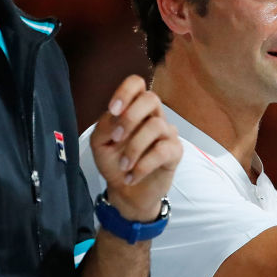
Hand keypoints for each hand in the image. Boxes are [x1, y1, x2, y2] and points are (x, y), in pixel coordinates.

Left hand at [90, 75, 181, 221]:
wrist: (127, 192)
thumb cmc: (115, 163)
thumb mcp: (100, 144)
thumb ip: (104, 126)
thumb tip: (115, 116)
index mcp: (133, 109)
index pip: (136, 84)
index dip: (125, 92)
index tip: (113, 110)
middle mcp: (153, 116)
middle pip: (151, 98)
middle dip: (130, 117)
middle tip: (116, 138)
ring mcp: (166, 133)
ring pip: (156, 125)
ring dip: (134, 148)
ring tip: (123, 166)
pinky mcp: (175, 151)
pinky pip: (162, 151)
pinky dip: (143, 166)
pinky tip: (132, 176)